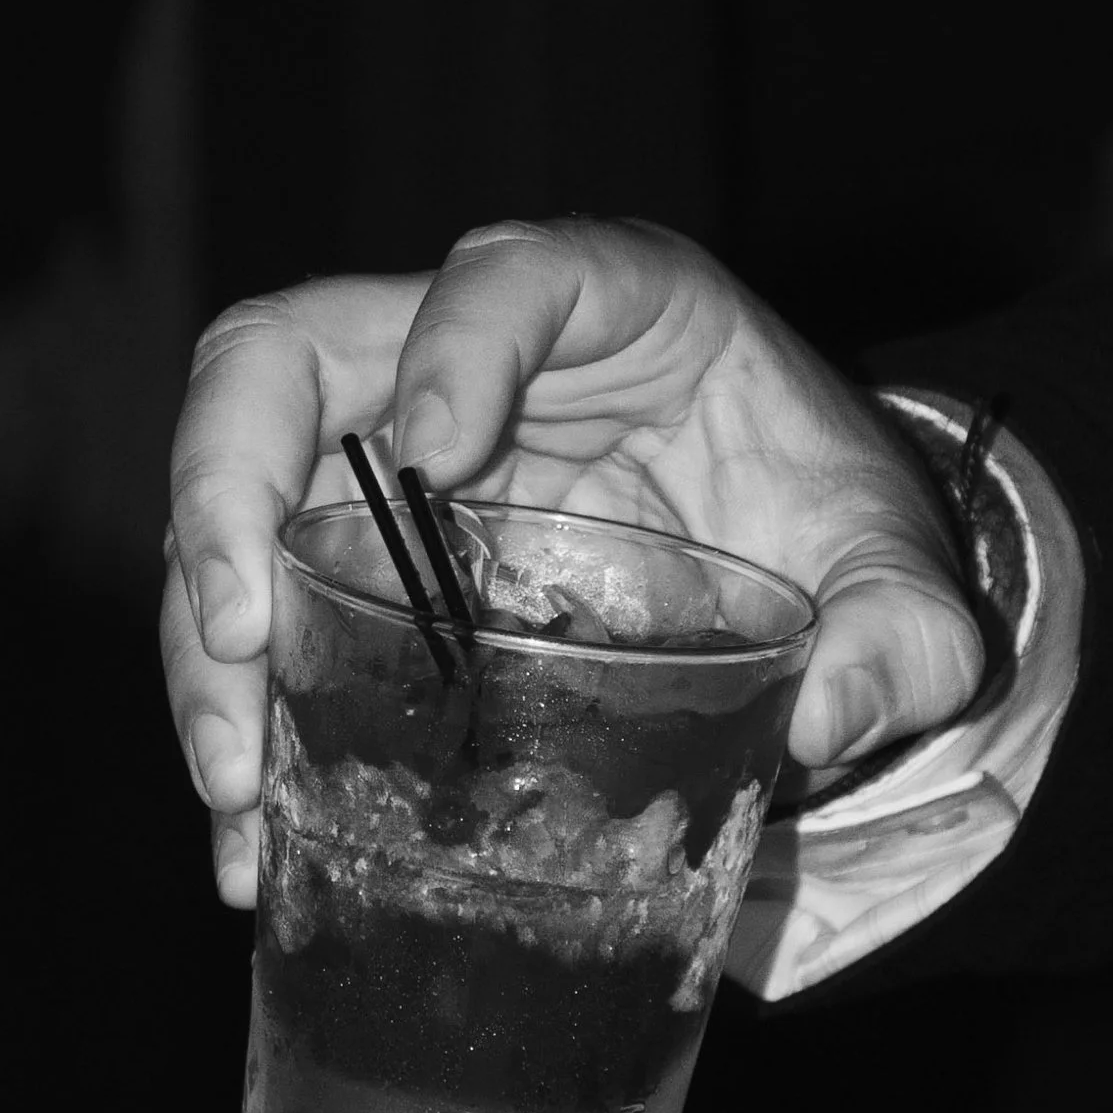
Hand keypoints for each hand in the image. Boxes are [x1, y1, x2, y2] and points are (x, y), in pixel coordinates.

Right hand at [163, 218, 985, 905]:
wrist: (791, 574)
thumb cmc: (827, 524)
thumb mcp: (900, 576)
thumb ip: (906, 639)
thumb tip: (828, 718)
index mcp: (611, 303)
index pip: (503, 272)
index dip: (452, 342)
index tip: (435, 454)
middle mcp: (463, 355)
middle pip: (284, 356)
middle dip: (226, 489)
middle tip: (242, 636)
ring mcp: (383, 453)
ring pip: (234, 493)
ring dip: (206, 637)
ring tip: (237, 785)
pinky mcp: (349, 554)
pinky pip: (253, 609)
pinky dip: (238, 721)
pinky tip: (247, 840)